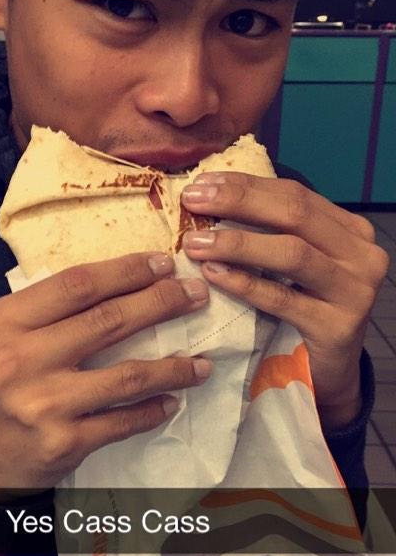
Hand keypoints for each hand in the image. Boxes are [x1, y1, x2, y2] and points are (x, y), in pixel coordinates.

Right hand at [0, 253, 211, 494]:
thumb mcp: (1, 335)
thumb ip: (47, 310)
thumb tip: (126, 281)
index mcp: (2, 323)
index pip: (77, 285)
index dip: (127, 271)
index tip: (164, 263)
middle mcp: (19, 360)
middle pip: (108, 321)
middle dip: (162, 303)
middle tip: (196, 294)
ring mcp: (42, 404)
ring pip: (127, 376)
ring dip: (173, 367)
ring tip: (202, 362)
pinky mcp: (62, 443)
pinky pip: (122, 422)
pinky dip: (153, 410)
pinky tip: (172, 401)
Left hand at [181, 172, 389, 428]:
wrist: (328, 372)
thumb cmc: (303, 311)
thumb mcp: (293, 265)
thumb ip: (269, 231)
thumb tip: (209, 195)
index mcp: (350, 231)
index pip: (295, 195)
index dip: (246, 186)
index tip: (201, 183)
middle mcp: (361, 255)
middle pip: (295, 214)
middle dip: (239, 202)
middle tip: (194, 201)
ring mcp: (355, 291)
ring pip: (292, 253)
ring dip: (238, 243)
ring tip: (196, 242)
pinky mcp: (338, 327)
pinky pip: (283, 300)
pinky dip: (245, 284)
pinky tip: (213, 275)